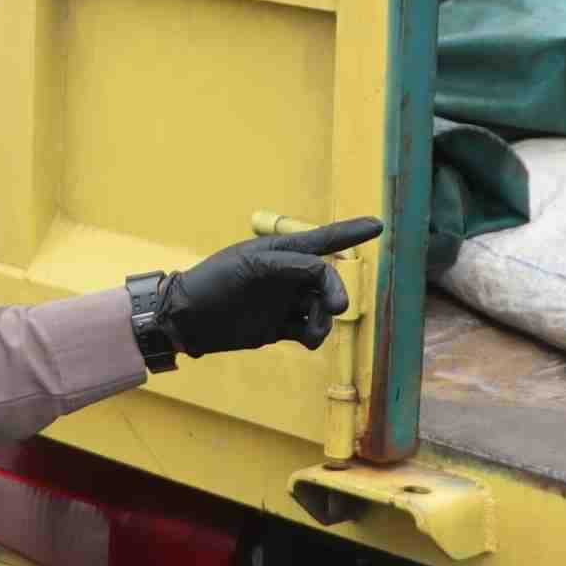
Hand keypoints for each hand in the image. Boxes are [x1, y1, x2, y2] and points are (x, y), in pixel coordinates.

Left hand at [153, 216, 381, 358]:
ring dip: (323, 321)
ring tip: (311, 334)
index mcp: (280, 252)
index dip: (351, 232)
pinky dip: (314, 336)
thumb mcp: (255, 267)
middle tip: (338, 307)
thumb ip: (295, 267)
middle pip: (327, 281)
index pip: (323, 240)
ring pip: (321, 309)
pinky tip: (308, 341)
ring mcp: (283, 302)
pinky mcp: (277, 328)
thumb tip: (328, 276)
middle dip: (336, 293)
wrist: (188, 319)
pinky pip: (308, 330)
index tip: (378, 225)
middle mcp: (286, 276)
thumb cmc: (216, 282)